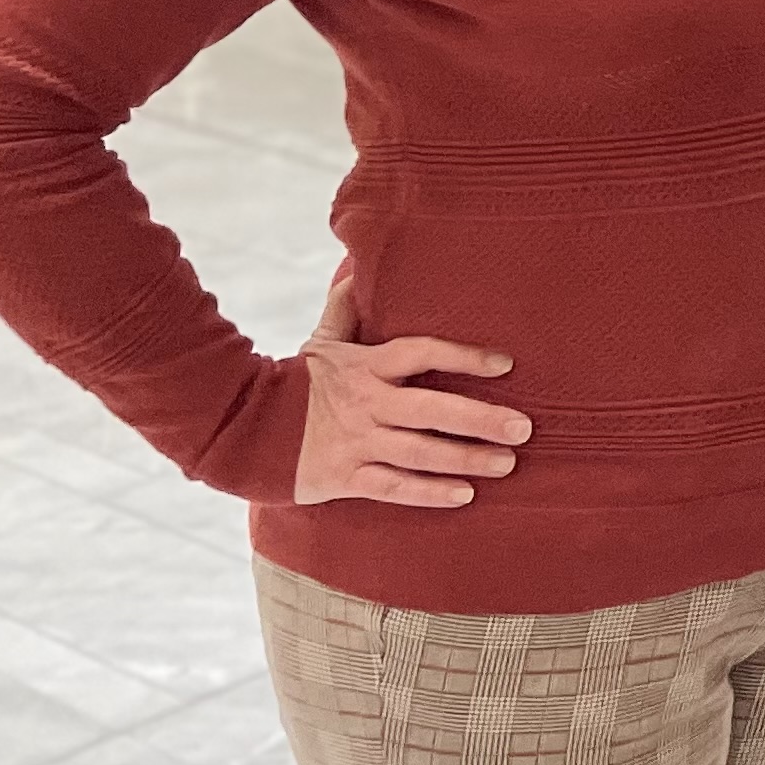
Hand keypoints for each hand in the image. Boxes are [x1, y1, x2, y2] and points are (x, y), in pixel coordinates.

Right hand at [294, 274, 527, 510]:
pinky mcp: (343, 477)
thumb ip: (345, 309)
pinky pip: (394, 487)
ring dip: (467, 459)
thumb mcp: (320, 343)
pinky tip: (465, 495)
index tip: (505, 364)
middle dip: (481, 420)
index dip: (464, 357)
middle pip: (433, 410)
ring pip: (420, 453)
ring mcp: (356, 442)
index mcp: (365, 366)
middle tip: (524, 428)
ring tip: (507, 462)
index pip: (422, 353)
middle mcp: (365, 404)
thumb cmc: (292, 384)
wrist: (240, 430)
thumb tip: (358, 268)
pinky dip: (429, 493)